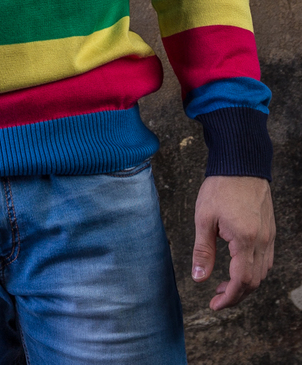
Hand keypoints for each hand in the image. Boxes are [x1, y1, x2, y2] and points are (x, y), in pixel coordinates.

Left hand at [192, 175, 274, 310]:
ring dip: (245, 284)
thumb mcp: (204, 218)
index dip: (228, 298)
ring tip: (225, 285)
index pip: (241, 281)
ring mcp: (269, 236)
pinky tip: (238, 267)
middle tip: (217, 299)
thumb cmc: (220, 187)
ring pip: (262, 272)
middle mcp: (262, 241)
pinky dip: (253, 271)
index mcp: (246, 239)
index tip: (214, 305)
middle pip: (254, 281)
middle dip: (236, 295)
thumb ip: (203, 250)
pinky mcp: (269, 230)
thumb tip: (199, 277)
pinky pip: (266, 260)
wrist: (241, 163)